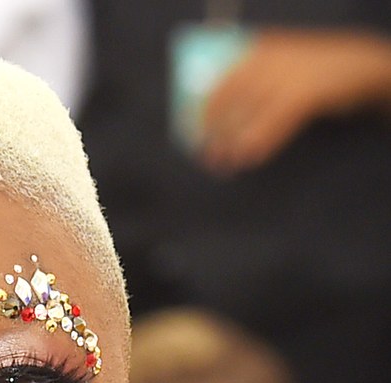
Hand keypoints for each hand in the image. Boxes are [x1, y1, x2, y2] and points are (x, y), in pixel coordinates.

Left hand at [201, 30, 390, 172]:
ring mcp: (288, 77)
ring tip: (223, 164)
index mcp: (262, 51)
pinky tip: (250, 160)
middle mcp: (272, 60)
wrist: (359, 65)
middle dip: (215, 130)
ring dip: (234, 143)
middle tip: (203, 156)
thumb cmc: (312, 71)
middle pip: (232, 99)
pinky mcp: (304, 96)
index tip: (190, 132)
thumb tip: (217, 120)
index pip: (222, 82)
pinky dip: (261, 145)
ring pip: (250, 115)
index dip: (204, 110)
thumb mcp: (281, 65)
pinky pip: (274, 126)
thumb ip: (253, 80)